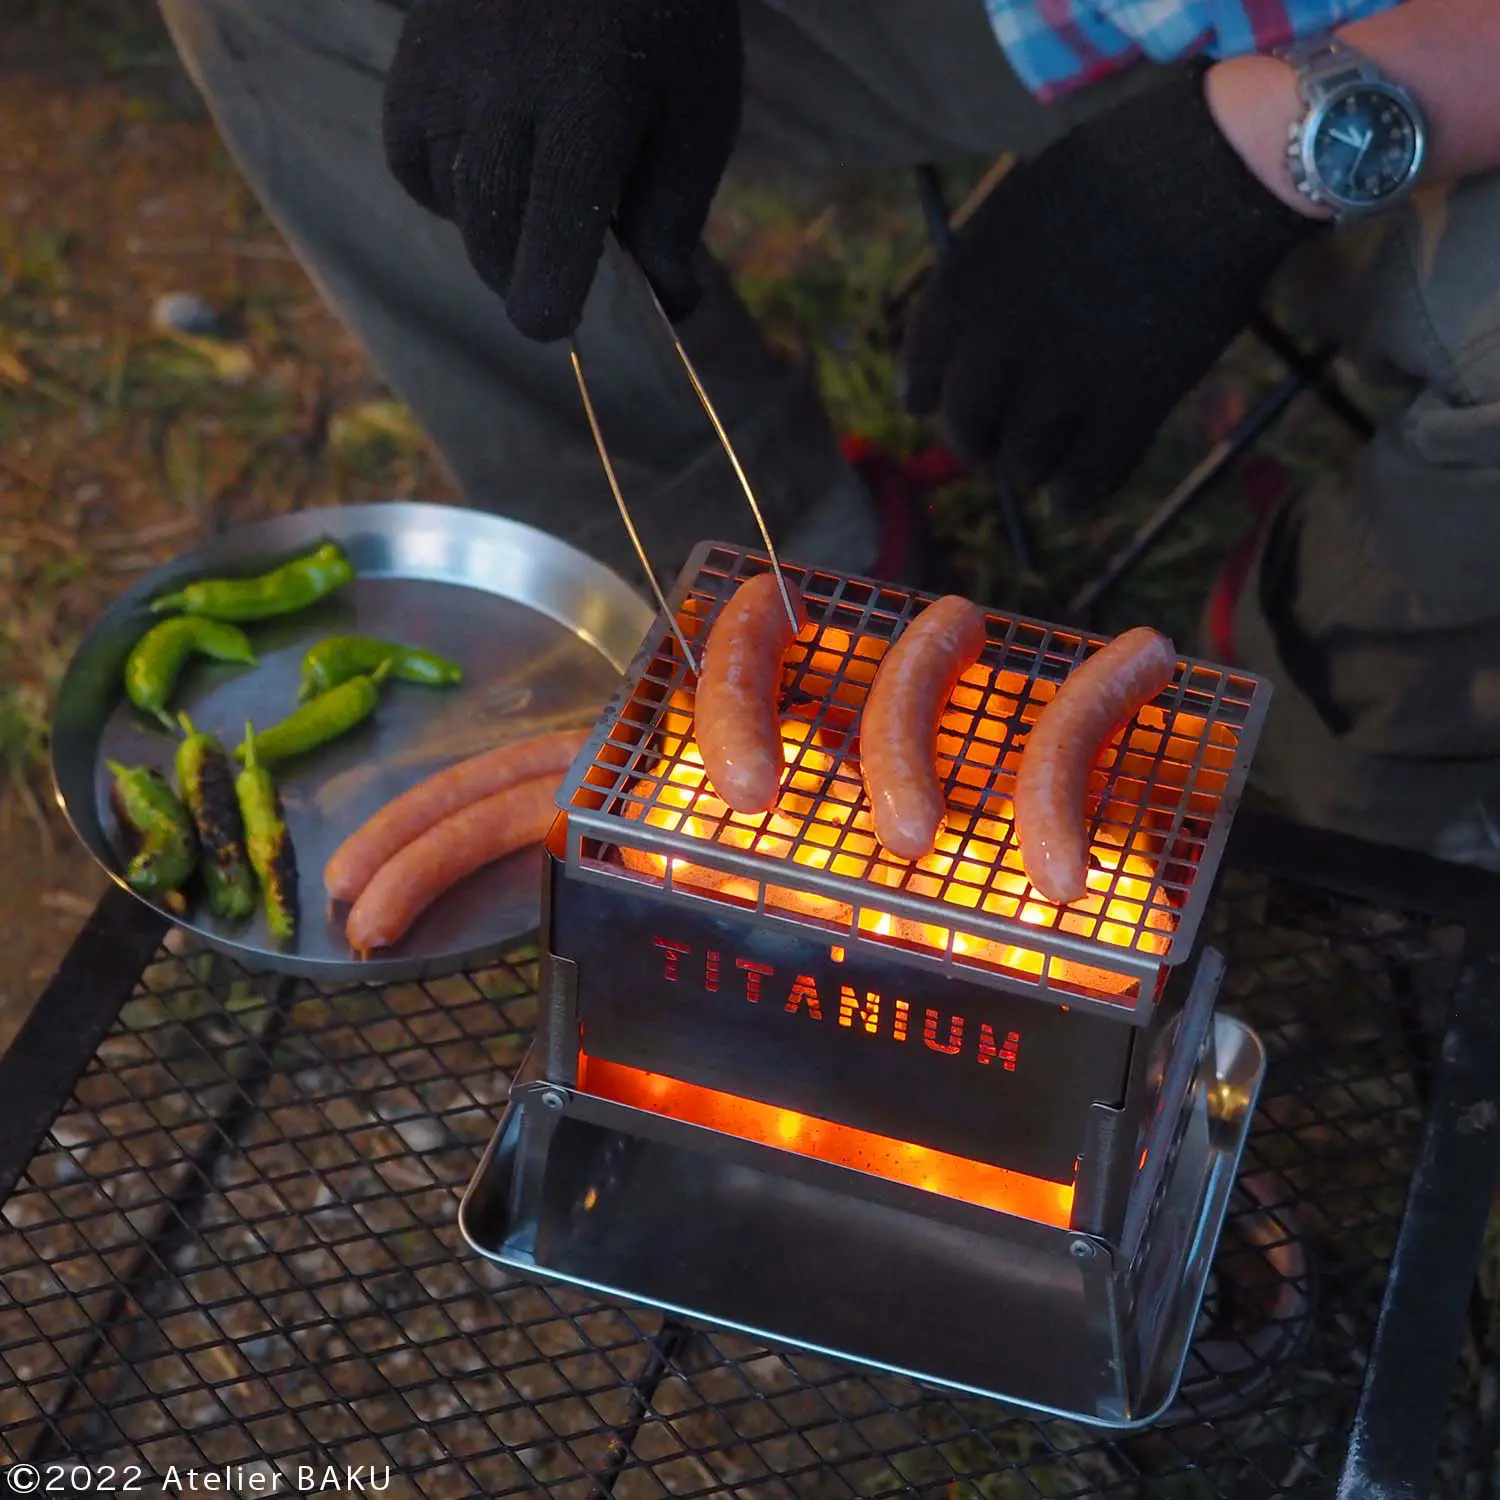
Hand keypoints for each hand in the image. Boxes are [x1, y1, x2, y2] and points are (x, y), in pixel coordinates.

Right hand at [383, 0, 742, 341]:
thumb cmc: (659, 22)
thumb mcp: (699, 113)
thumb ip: (676, 215)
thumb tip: (670, 308)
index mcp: (589, 105)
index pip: (550, 234)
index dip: (550, 298)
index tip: (555, 318)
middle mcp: (501, 91)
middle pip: (493, 240)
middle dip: (529, 277)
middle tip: (567, 267)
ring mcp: (443, 76)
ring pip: (455, 211)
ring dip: (497, 232)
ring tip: (541, 193)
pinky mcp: (408, 70)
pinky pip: (415, 171)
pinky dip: (453, 192)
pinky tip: (497, 164)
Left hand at [899, 60, 1321, 511]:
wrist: (1212, 164)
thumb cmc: (1120, 169)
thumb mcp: (1020, 212)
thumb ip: (985, 282)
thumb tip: (964, 351)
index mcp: (965, 287)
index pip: (920, 379)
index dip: (931, 400)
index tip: (936, 408)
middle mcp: (1000, 342)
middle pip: (967, 433)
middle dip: (982, 441)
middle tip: (997, 441)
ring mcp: (1064, 379)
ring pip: (1023, 465)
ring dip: (1033, 465)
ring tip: (1045, 457)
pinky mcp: (1129, 407)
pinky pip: (1084, 482)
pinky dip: (1076, 495)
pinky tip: (1076, 493)